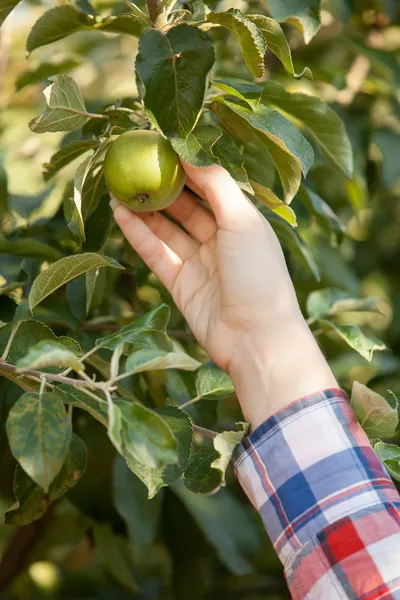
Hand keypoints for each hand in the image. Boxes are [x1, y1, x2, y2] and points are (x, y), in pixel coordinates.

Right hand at [111, 162, 336, 427]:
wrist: (256, 338)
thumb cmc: (258, 274)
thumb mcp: (243, 221)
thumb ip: (217, 184)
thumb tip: (190, 152)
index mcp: (242, 221)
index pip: (210, 185)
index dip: (187, 165)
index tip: (161, 144)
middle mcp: (221, 239)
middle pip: (186, 205)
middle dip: (162, 185)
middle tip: (135, 162)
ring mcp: (199, 262)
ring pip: (167, 228)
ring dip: (145, 208)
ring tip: (120, 185)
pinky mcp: (180, 283)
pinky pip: (156, 253)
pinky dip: (138, 234)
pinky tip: (121, 213)